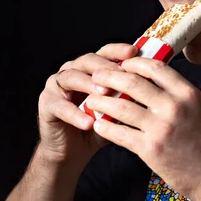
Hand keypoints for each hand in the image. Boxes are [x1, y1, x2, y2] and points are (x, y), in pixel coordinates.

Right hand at [37, 43, 137, 163]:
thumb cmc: (98, 125)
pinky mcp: (47, 103)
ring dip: (89, 84)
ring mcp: (57, 85)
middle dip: (105, 67)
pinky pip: (60, 106)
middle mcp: (73, 70)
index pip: (105, 52)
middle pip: (88, 60)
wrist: (73, 150)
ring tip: (104, 94)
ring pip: (71, 77)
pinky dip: (75, 114)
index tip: (134, 52)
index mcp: (91, 68)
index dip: (118, 51)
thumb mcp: (117, 109)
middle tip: (121, 74)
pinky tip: (88, 122)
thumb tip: (152, 88)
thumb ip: (129, 96)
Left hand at [85, 57, 200, 200]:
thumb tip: (155, 84)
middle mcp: (173, 106)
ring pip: (121, 107)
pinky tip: (98, 125)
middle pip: (133, 82)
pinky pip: (120, 134)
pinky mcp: (150, 149)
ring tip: (91, 100)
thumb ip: (179, 95)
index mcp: (188, 93)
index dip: (134, 63)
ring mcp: (160, 127)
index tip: (122, 63)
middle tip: (97, 75)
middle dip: (110, 76)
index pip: (155, 67)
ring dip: (102, 102)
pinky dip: (106, 127)